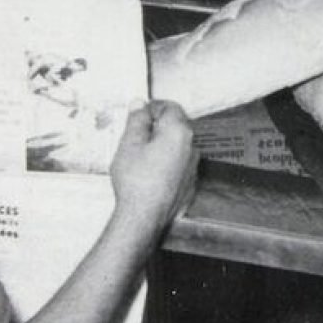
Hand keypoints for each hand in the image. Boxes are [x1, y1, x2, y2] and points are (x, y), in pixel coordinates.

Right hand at [111, 101, 197, 229]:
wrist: (144, 217)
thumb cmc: (136, 181)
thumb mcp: (129, 144)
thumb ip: (136, 121)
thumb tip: (139, 105)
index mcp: (178, 132)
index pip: (170, 107)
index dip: (153, 107)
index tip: (139, 113)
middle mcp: (192, 146)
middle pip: (177, 126)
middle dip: (158, 126)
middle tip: (137, 134)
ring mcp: (193, 166)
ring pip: (179, 146)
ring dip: (163, 145)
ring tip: (141, 156)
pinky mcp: (190, 182)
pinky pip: (180, 164)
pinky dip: (168, 163)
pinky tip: (151, 173)